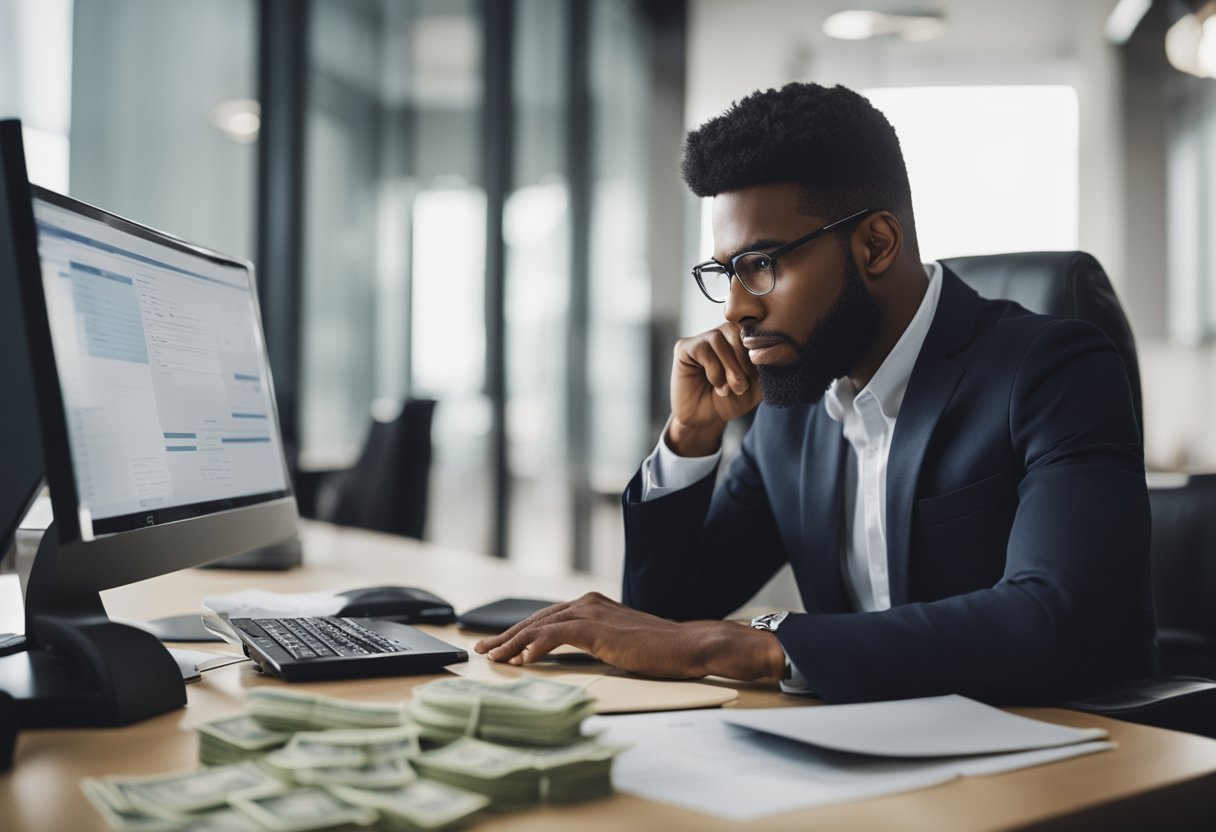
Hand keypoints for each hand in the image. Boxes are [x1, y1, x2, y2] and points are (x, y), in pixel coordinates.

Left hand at [472, 592, 785, 681]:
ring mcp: (591, 613)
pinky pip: (555, 635)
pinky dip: (534, 647)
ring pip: (539, 626)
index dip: (518, 632)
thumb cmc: (658, 648)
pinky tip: (520, 659)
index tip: (497, 645)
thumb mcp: (617, 642)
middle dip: (505, 636)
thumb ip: (594, 641)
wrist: (687, 645)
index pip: (545, 618)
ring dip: (511, 642)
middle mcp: (587, 602)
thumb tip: (570, 654)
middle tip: (482, 650)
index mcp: (591, 604)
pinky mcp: (597, 628)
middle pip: (535, 619)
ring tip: (492, 657)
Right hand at [668, 323, 761, 455]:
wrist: (706, 420)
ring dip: (728, 366)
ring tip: (730, 388)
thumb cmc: (731, 401)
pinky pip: (702, 349)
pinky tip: (716, 384)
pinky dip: (713, 370)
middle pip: (735, 330)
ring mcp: (701, 339)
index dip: (759, 348)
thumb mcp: (756, 386)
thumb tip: (770, 350)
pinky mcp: (684, 347)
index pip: (752, 328)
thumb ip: (766, 368)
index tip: (760, 372)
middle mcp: (721, 334)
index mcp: (740, 338)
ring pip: (718, 338)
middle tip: (742, 386)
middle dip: (743, 360)